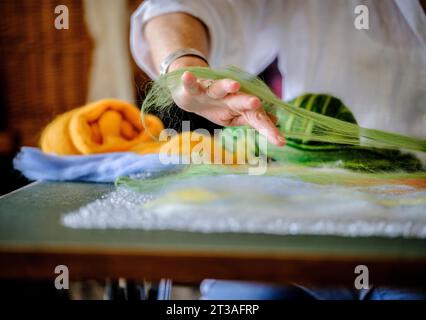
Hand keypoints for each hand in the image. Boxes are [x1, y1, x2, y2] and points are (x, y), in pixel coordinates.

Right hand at [170, 70, 284, 145]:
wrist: (193, 91)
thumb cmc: (216, 106)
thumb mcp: (232, 116)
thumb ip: (250, 118)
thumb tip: (275, 120)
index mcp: (239, 107)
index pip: (256, 118)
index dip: (268, 130)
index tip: (281, 142)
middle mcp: (228, 97)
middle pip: (240, 101)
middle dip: (248, 102)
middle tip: (257, 103)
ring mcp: (211, 91)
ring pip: (219, 88)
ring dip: (226, 86)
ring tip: (234, 85)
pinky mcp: (195, 88)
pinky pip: (192, 85)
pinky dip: (190, 81)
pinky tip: (188, 77)